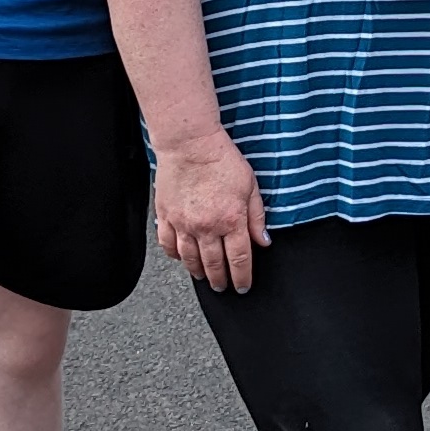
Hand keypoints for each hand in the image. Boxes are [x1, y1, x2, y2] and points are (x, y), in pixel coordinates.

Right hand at [154, 129, 268, 290]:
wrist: (190, 144)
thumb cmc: (221, 159)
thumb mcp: (250, 186)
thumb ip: (257, 217)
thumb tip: (263, 241)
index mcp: (231, 220)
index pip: (239, 260)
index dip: (242, 277)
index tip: (243, 286)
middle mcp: (206, 227)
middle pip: (214, 265)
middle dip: (221, 281)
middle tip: (224, 287)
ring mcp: (183, 224)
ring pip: (190, 260)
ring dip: (199, 272)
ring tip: (204, 277)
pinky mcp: (166, 216)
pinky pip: (168, 245)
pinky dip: (175, 256)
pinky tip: (181, 258)